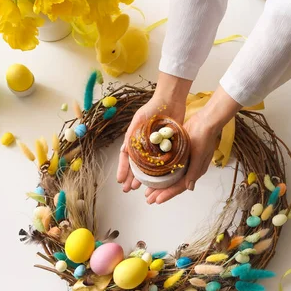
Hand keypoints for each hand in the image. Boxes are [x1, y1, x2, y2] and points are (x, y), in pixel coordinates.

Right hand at [116, 73, 191, 191]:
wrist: (171, 101)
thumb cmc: (152, 109)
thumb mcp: (139, 122)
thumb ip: (131, 136)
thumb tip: (123, 152)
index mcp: (135, 139)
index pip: (126, 158)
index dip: (123, 169)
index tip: (120, 181)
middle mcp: (144, 145)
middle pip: (136, 165)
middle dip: (131, 177)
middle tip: (128, 190)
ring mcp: (156, 147)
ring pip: (148, 167)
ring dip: (143, 178)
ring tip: (139, 188)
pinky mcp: (168, 147)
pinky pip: (162, 162)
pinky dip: (159, 172)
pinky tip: (157, 180)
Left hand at [144, 86, 241, 203]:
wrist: (206, 120)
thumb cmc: (204, 137)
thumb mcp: (199, 155)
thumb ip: (194, 171)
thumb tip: (189, 188)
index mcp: (195, 171)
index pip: (180, 187)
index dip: (168, 194)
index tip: (156, 200)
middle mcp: (190, 169)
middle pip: (173, 184)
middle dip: (160, 192)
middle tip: (148, 199)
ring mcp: (185, 162)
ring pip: (170, 177)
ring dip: (159, 184)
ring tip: (147, 190)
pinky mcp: (180, 154)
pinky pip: (169, 167)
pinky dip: (161, 172)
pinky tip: (152, 174)